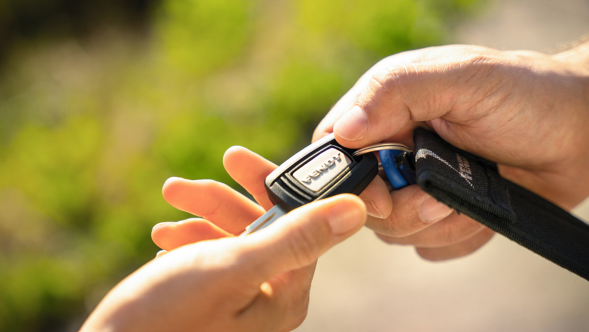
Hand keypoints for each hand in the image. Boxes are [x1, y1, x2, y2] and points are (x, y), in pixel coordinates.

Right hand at [81, 148, 366, 331]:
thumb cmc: (170, 318)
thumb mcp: (235, 267)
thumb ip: (296, 236)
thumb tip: (356, 208)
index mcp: (285, 292)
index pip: (298, 223)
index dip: (270, 185)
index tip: (237, 158)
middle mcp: (269, 294)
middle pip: (260, 225)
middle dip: (219, 200)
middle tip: (180, 186)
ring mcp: (242, 295)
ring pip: (232, 234)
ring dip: (199, 215)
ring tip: (166, 207)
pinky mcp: (216, 294)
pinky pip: (212, 252)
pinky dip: (189, 238)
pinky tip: (164, 236)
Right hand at [313, 43, 588, 259]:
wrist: (580, 133)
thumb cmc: (524, 95)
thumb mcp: (461, 78)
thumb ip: (398, 92)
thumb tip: (345, 132)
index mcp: (385, 110)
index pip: (334, 151)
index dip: (347, 180)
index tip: (381, 192)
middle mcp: (395, 151)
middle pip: (362, 202)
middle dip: (402, 209)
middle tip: (438, 197)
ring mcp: (418, 187)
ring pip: (395, 231)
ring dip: (435, 223)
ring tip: (469, 195)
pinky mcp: (443, 218)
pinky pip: (429, 247)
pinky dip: (456, 237)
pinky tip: (478, 210)